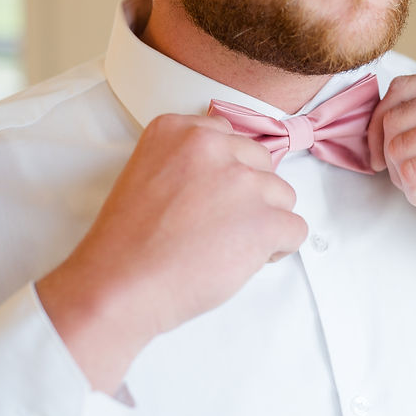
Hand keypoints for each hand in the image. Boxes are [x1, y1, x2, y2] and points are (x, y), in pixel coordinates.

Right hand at [36, 114, 306, 391]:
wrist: (119, 285)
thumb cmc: (128, 243)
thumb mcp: (149, 175)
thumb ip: (190, 163)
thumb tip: (232, 175)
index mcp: (179, 130)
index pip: (231, 139)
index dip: (226, 174)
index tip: (208, 199)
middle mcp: (214, 146)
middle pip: (261, 164)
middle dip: (249, 195)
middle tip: (217, 227)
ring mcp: (242, 181)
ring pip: (282, 196)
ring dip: (264, 222)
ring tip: (226, 246)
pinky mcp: (264, 219)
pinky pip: (296, 228)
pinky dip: (279, 248)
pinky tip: (245, 260)